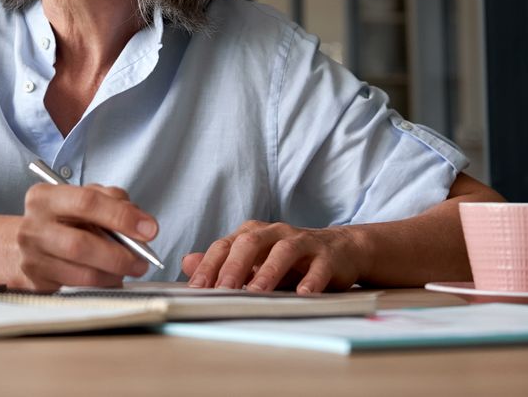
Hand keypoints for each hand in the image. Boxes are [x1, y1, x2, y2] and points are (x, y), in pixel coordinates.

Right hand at [12, 183, 157, 291]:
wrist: (13, 246)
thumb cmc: (57, 220)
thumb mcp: (78, 198)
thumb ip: (110, 200)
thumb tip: (140, 222)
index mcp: (44, 197)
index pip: (86, 202)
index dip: (121, 216)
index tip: (149, 229)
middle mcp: (33, 227)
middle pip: (81, 243)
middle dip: (119, 254)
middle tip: (142, 259)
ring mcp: (32, 258)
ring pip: (81, 272)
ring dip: (113, 273)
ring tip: (130, 269)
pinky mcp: (36, 284)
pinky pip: (77, 288)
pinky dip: (101, 284)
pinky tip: (111, 277)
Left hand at [180, 220, 364, 293]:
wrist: (340, 251)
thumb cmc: (291, 259)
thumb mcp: (255, 261)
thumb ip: (222, 263)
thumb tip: (187, 263)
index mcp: (252, 234)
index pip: (225, 246)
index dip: (209, 266)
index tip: (196, 288)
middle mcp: (275, 232)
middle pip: (250, 243)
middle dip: (233, 267)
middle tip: (222, 290)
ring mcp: (302, 242)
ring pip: (283, 251)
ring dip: (268, 272)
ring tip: (255, 292)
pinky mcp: (327, 255)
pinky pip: (318, 267)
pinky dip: (310, 280)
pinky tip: (303, 294)